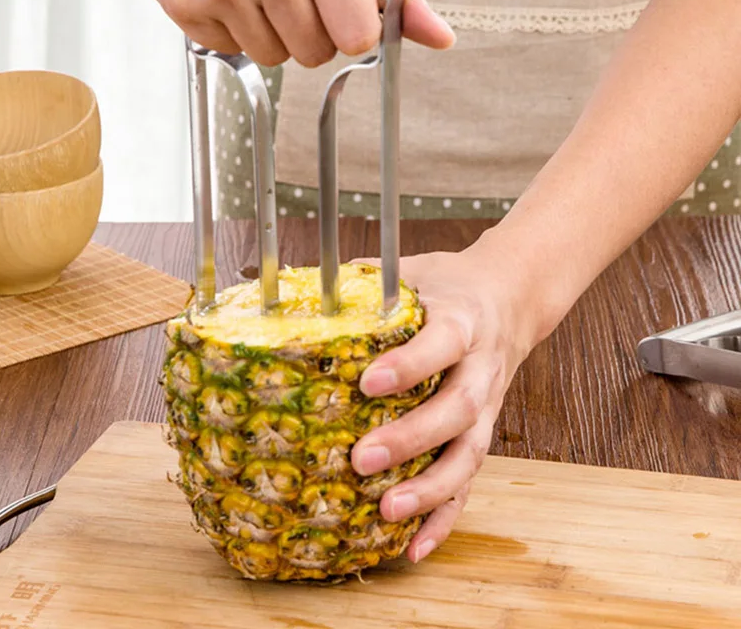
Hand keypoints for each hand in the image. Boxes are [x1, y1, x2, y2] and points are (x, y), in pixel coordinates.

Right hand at [110, 0, 454, 66]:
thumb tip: (439, 37)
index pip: (358, 34)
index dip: (354, 29)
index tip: (340, 8)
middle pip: (315, 54)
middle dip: (311, 32)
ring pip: (274, 58)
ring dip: (272, 33)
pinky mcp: (184, 4)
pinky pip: (233, 51)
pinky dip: (234, 31)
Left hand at [350, 241, 540, 562]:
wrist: (510, 299)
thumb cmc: (450, 285)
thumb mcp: (417, 269)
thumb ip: (369, 278)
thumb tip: (304, 286)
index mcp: (463, 321)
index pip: (443, 344)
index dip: (410, 365)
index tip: (368, 382)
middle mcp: (481, 368)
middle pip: (458, 409)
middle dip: (411, 438)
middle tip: (361, 458)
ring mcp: (487, 407)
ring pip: (469, 453)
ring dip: (431, 488)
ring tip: (388, 510)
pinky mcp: (483, 434)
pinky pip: (470, 482)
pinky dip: (445, 517)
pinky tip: (414, 547)